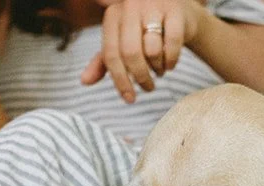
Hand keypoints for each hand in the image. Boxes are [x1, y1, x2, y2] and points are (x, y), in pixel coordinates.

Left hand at [81, 0, 203, 101]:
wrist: (178, 14)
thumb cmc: (145, 32)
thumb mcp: (122, 44)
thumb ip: (104, 61)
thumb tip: (84, 81)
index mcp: (113, 16)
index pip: (110, 53)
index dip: (120, 80)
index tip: (129, 99)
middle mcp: (130, 7)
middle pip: (130, 53)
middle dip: (141, 77)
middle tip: (148, 88)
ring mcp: (153, 6)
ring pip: (152, 50)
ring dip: (158, 69)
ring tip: (159, 70)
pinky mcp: (175, 10)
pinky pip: (172, 43)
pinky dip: (171, 60)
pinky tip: (170, 64)